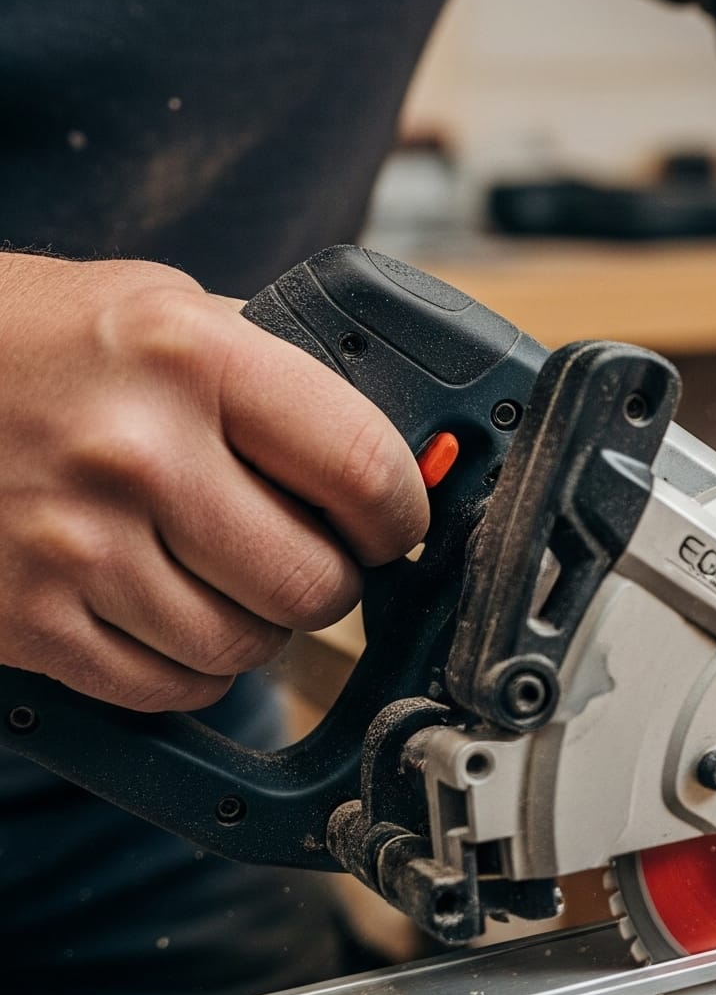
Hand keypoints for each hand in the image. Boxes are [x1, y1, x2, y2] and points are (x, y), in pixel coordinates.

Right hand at [0, 253, 428, 710]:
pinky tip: (164, 610)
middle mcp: (136, 450)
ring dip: (255, 626)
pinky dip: (187, 667)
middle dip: (329, 580)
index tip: (393, 524)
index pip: (364, 466)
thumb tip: (397, 450)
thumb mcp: (159, 308)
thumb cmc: (26, 341)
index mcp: (189, 354)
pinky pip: (169, 686)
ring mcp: (76, 543)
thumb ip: (274, 374)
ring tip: (221, 574)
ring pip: (247, 647)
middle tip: (306, 554)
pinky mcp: (28, 619)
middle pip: (315, 582)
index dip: (400, 514)